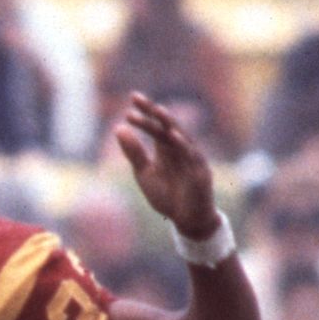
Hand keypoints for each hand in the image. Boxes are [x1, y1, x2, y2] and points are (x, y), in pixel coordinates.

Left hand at [117, 92, 218, 238]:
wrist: (187, 221)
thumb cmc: (167, 196)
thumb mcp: (145, 174)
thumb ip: (134, 153)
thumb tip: (118, 128)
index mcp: (165, 148)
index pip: (155, 125)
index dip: (145, 112)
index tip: (132, 98)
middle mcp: (179, 149)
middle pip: (167, 125)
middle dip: (153, 112)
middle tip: (137, 99)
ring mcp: (191, 158)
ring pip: (180, 136)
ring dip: (168, 123)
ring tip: (157, 110)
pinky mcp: (200, 172)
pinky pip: (192, 155)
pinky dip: (183, 145)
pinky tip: (173, 135)